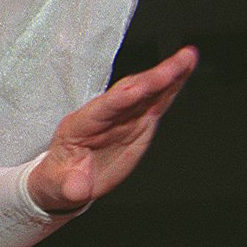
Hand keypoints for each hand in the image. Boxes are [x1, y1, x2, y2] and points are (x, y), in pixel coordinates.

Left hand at [28, 46, 198, 212]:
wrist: (68, 180)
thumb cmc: (59, 180)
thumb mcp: (58, 187)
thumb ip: (69, 186)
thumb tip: (77, 188)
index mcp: (79, 126)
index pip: (103, 109)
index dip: (122, 98)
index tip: (140, 88)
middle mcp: (102, 114)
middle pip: (128, 92)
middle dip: (150, 80)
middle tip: (174, 66)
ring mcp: (121, 116)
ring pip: (145, 91)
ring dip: (166, 74)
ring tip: (187, 57)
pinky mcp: (137, 120)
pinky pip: (156, 100)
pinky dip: (172, 85)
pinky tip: (185, 69)